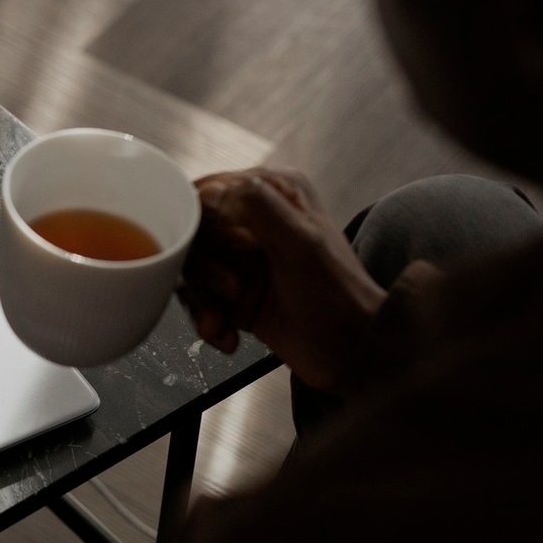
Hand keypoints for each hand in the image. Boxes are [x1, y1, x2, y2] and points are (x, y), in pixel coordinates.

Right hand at [181, 168, 387, 391]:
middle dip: (203, 268)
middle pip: (193, 233)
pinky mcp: (235, 293)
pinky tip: (228, 334)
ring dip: (205, 299)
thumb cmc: (338, 295)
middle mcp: (255, 220)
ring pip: (191, 269)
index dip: (198, 222)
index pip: (208, 190)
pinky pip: (199, 299)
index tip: (203, 249)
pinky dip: (208, 320)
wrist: (350, 352)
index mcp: (274, 192)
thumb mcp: (301, 243)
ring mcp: (243, 258)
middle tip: (232, 288)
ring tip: (229, 316)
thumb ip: (258, 207)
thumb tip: (209, 191)